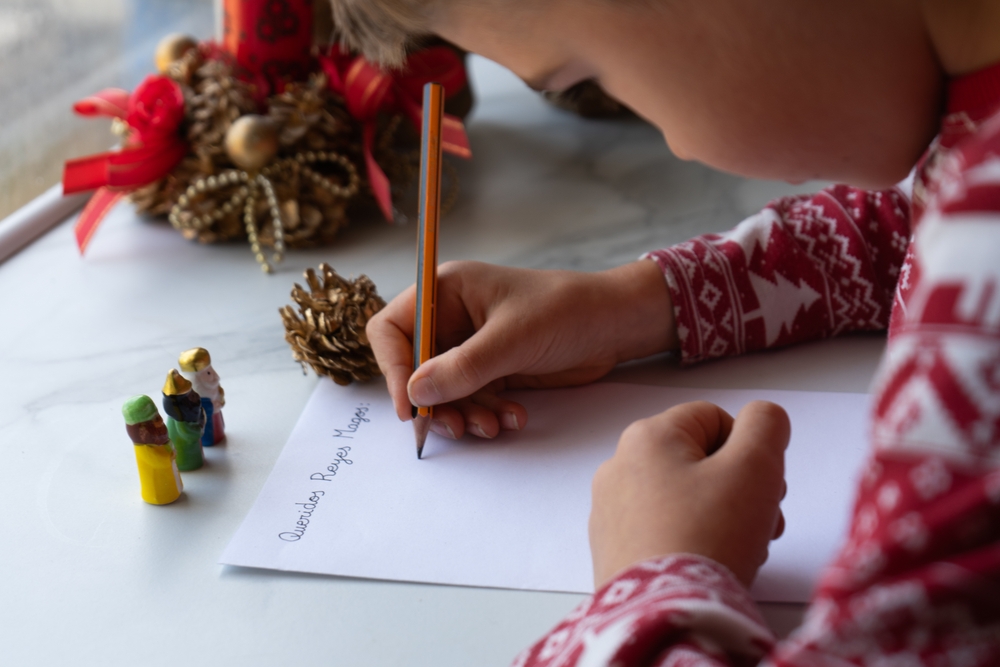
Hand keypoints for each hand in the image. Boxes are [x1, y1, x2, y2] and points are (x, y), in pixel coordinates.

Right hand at [367, 259, 675, 438]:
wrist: (615, 325)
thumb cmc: (567, 311)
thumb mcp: (513, 339)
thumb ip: (463, 368)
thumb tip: (414, 392)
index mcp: (447, 291)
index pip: (393, 328)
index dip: (393, 367)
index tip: (409, 406)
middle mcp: (453, 318)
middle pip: (416, 367)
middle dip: (435, 400)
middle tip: (455, 426)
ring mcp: (472, 345)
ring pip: (444, 390)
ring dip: (464, 413)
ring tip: (492, 426)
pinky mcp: (493, 369)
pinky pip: (472, 399)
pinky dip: (487, 413)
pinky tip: (513, 418)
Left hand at [589, 400, 788, 588]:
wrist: (665, 612)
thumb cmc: (710, 535)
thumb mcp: (754, 467)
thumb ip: (765, 426)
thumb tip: (763, 416)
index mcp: (646, 436)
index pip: (713, 419)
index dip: (747, 450)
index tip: (762, 486)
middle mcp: (617, 466)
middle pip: (696, 460)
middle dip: (737, 487)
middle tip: (761, 521)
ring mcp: (609, 509)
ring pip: (681, 497)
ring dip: (719, 516)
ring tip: (738, 549)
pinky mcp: (611, 548)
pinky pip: (661, 530)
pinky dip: (690, 541)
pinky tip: (707, 565)